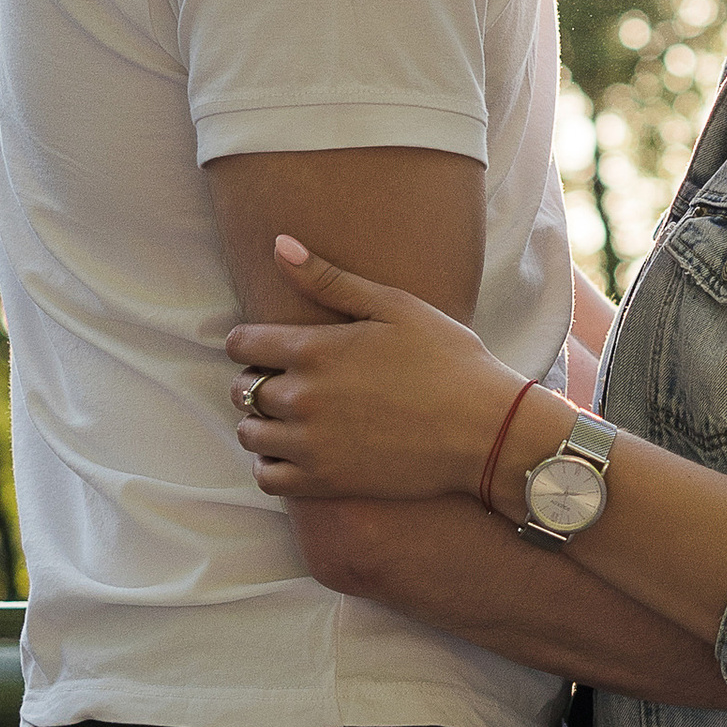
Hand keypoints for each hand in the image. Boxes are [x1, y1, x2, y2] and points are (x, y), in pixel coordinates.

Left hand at [228, 236, 526, 502]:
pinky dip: (271, 465)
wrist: (486, 430)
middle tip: (287, 380)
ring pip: (250, 434)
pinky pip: (268, 478)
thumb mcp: (395, 305)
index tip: (267, 346)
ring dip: (260, 423)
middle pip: (242, 388)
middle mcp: (303, 397)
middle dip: (257, 380)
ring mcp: (312, 444)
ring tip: (289, 417)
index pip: (241, 344)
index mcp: (314, 349)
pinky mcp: (326, 482)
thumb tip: (278, 244)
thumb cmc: (448, 359)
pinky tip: (294, 452)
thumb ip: (329, 278)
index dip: (248, 341)